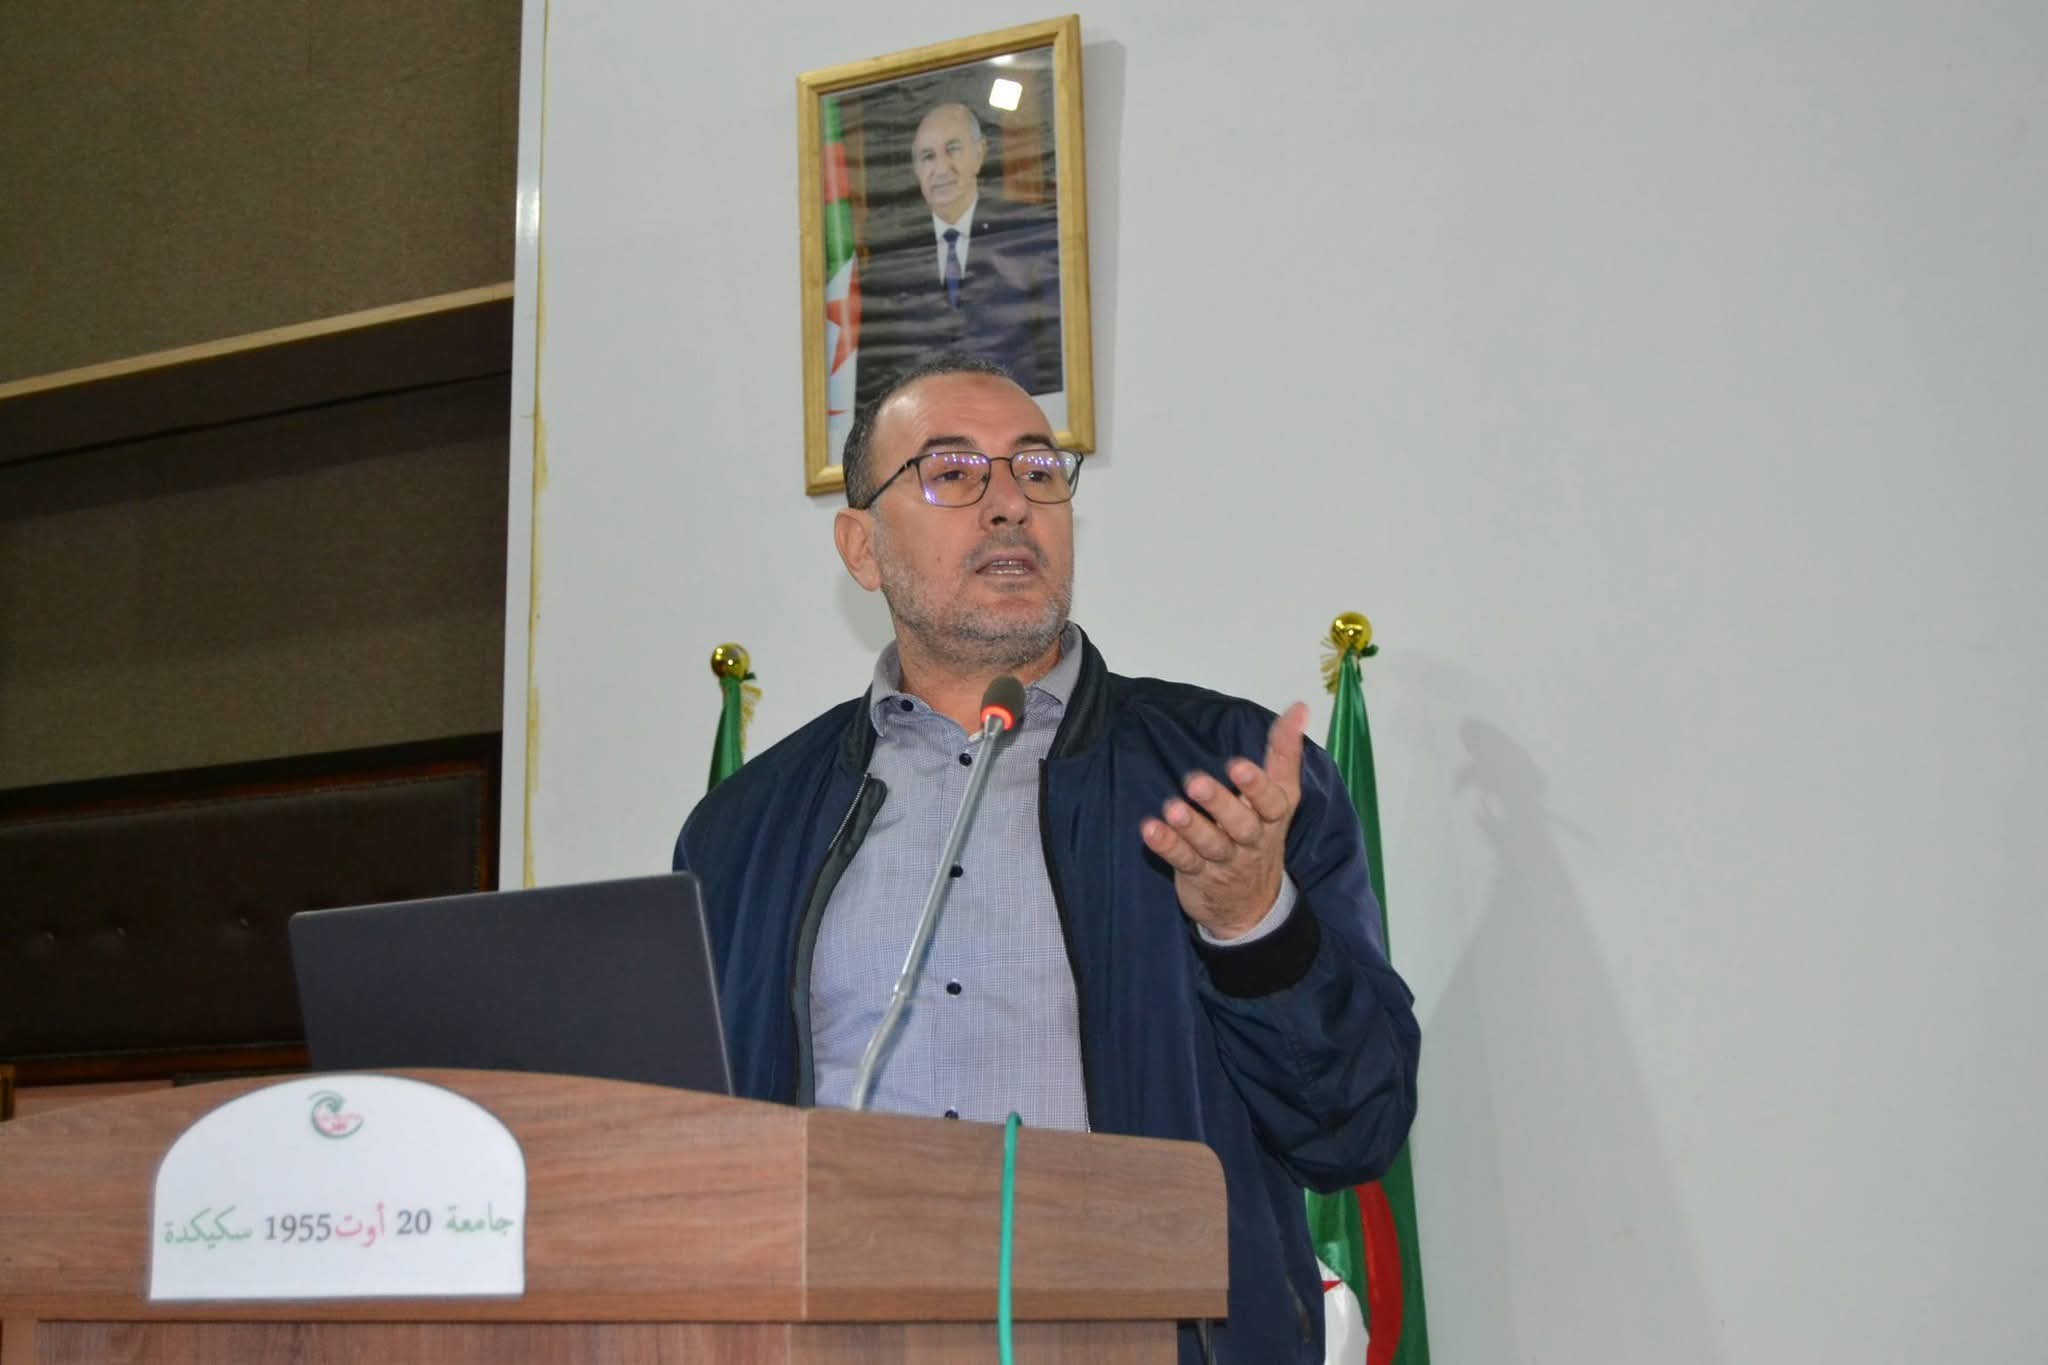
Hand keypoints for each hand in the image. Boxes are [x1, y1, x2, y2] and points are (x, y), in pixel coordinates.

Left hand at [1140, 702, 1307, 939]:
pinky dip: (1167, 846)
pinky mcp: (1198, 876)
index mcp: (1272, 817)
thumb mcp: (1280, 797)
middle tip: (1195, 783)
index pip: (1271, 802)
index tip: (1238, 765)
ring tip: (1172, 808)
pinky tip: (1150, 830)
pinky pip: (1183, 860)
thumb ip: (1284, 752)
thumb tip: (1300, 707)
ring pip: (1210, 844)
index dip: (1256, 785)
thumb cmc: (1261, 835)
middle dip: (1220, 804)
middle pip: (1240, 824)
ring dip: (1190, 827)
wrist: (1252, 908)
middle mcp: (1252, 840)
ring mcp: (1225, 861)